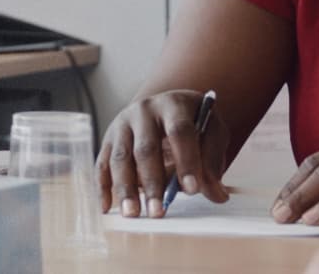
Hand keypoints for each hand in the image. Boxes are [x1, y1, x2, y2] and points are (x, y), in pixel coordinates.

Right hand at [97, 89, 229, 217]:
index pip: (180, 131)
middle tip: (159, 212)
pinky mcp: (109, 139)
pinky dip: (103, 186)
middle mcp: (145, 110)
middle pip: (146, 147)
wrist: (166, 107)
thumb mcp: (211, 132)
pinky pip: (102, 164)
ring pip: (120, 157)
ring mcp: (123, 123)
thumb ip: (212, 161)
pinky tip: (106, 207)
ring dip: (125, 188)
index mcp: (174, 104)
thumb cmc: (193, 122)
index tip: (192, 190)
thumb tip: (216, 193)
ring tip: (133, 214)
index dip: (186, 161)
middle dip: (153, 182)